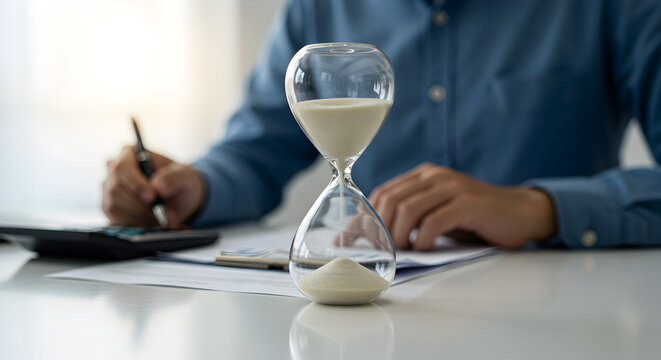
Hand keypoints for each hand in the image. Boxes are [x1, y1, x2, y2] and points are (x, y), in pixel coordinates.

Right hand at [102, 146, 205, 226]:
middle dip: (139, 204)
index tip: (151, 197)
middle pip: (115, 188)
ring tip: (158, 217)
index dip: (135, 184)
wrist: (180, 198)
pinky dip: (134, 223)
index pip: (122, 167)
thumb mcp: (184, 175)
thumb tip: (158, 186)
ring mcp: (110, 190)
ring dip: (138, 215)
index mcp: (129, 154)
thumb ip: (173, 178)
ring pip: (114, 205)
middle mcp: (114, 171)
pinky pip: (115, 219)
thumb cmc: (180, 180)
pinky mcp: (110, 208)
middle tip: (159, 213)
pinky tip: (149, 221)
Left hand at [369, 163, 556, 249]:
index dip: (365, 218)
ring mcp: (452, 187)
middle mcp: (434, 177)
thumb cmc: (474, 219)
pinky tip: (428, 249)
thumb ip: (409, 219)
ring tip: (407, 251)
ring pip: (408, 209)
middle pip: (390, 200)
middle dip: (380, 230)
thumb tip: (371, 237)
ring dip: (401, 236)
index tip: (353, 241)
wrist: (521, 212)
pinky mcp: (468, 203)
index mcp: (422, 176)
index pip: (382, 193)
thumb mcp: (437, 214)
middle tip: (385, 251)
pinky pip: (434, 221)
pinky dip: (424, 240)